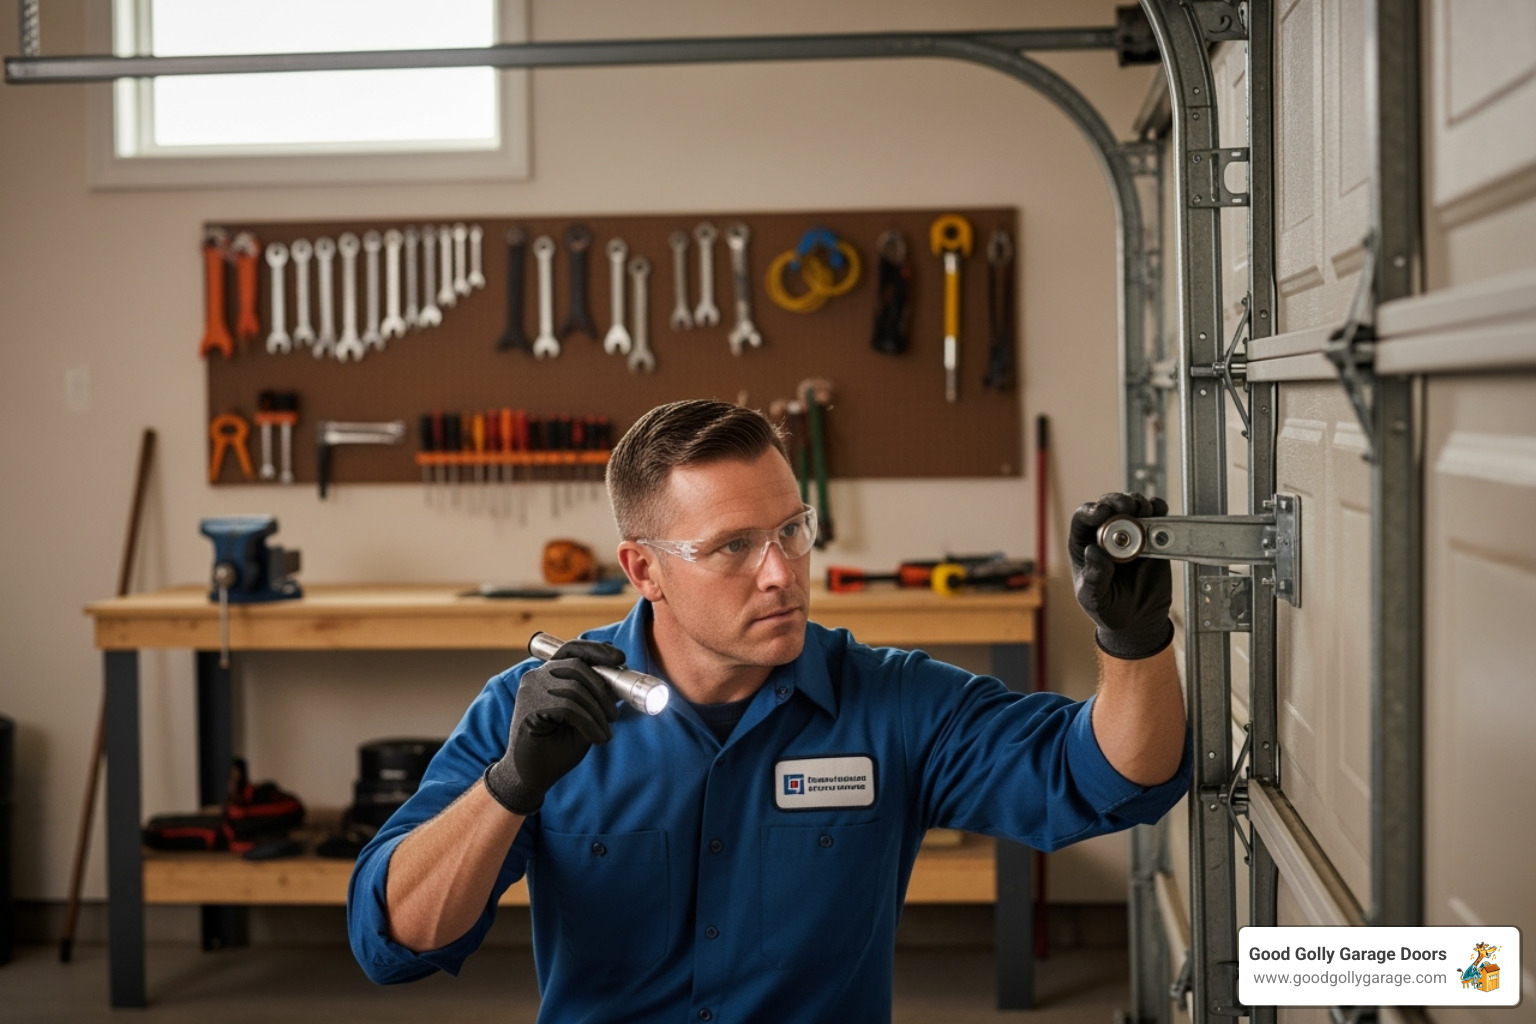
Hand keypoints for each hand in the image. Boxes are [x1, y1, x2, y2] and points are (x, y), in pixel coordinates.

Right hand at [483, 640, 624, 814]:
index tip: (620, 659)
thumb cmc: (556, 747)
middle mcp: (535, 676)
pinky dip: (589, 724)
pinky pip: (569, 708)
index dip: (596, 650)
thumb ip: (594, 696)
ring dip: (597, 713)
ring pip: (576, 689)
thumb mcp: (583, 717)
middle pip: (578, 666)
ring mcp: (530, 690)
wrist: (531, 776)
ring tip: (604, 733)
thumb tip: (617, 679)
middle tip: (613, 716)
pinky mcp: (530, 707)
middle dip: (602, 691)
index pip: (571, 649)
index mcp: (547, 675)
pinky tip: (596, 739)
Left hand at [1069, 492, 1173, 660]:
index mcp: (1084, 544)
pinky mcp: (1152, 538)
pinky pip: (1155, 517)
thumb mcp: (1094, 598)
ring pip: (1131, 506)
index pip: (1083, 519)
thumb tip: (1094, 551)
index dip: (1091, 511)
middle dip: (1117, 501)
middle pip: (1108, 505)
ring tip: (1145, 510)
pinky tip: (1159, 510)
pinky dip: (1158, 510)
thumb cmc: (1108, 609)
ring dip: (1138, 502)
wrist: (1138, 620)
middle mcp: (1105, 534)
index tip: (1102, 513)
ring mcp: (1129, 533)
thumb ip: (1094, 577)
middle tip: (1127, 507)